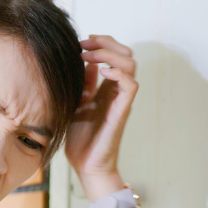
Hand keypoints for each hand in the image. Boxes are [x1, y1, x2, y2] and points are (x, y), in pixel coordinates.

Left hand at [65, 35, 137, 199]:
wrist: (85, 164)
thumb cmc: (81, 138)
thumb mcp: (77, 104)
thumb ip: (84, 83)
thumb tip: (85, 62)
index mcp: (107, 88)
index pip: (115, 55)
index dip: (101, 42)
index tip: (81, 42)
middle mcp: (117, 91)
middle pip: (126, 54)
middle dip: (106, 42)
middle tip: (84, 45)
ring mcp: (121, 100)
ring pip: (130, 65)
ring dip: (110, 54)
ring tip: (90, 56)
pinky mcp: (122, 111)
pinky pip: (131, 85)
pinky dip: (119, 72)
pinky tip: (102, 71)